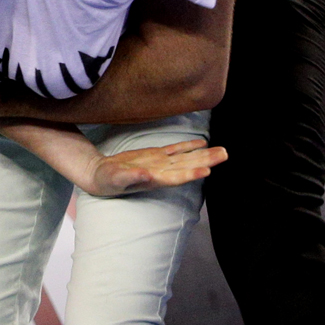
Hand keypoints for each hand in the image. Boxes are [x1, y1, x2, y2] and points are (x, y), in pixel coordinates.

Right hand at [81, 139, 227, 196]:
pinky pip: (175, 149)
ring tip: (222, 150)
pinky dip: (189, 146)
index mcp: (154, 179)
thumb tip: (147, 174)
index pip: (177, 177)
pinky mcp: (155, 155)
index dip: (192, 173)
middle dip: (207, 161)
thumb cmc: (106, 181)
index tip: (208, 170)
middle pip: (188, 165)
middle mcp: (161, 172)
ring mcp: (160, 163)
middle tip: (225, 154)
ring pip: (186, 157)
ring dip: (204, 154)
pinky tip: (202, 144)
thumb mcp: (115, 180)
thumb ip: (131, 177)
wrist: (99, 175)